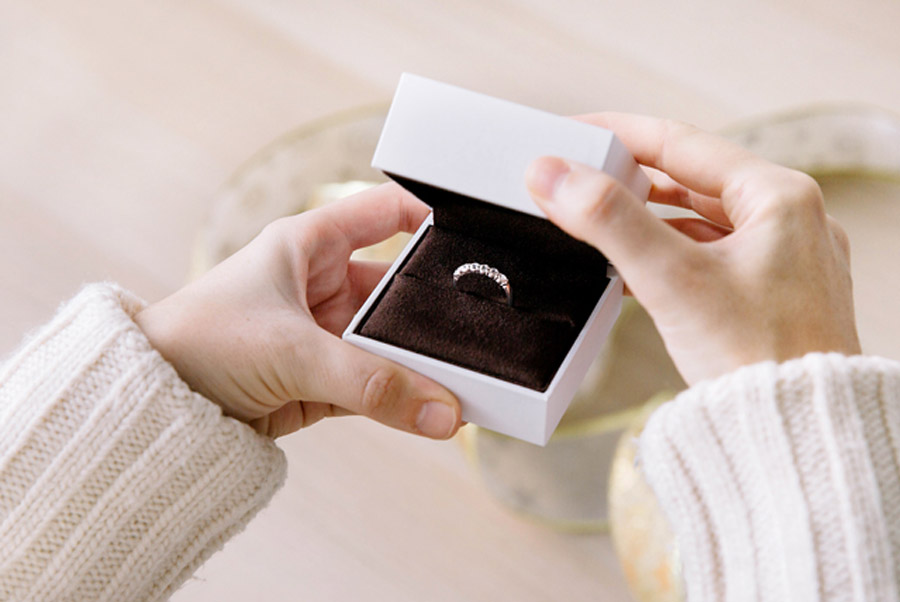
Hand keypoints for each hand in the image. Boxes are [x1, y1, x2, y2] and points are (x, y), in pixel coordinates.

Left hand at [135, 183, 461, 437]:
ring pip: (390, 342)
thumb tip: (443, 412)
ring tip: (468, 379)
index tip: (477, 239)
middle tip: (483, 326)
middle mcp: (321, 283)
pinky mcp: (320, 381)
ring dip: (421, 361)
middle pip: (398, 287)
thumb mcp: (291, 353)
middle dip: (435, 309)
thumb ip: (371, 384)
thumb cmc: (198, 344)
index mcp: (308, 244)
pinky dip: (402, 396)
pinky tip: (434, 408)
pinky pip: (375, 384)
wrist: (149, 407)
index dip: (429, 216)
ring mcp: (322, 334)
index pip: (384, 213)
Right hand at [526, 113, 860, 385]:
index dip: (619, 133)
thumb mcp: (672, 280)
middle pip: (692, 179)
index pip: (682, 142)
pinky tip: (632, 268)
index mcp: (780, 197)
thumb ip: (608, 221)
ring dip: (647, 218)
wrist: (798, 440)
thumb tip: (552, 174)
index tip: (574, 131)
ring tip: (596, 221)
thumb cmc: (758, 362)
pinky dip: (668, 254)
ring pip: (700, 219)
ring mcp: (785, 258)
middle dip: (630, 178)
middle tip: (578, 178)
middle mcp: (790, 220)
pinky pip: (710, 256)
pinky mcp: (773, 294)